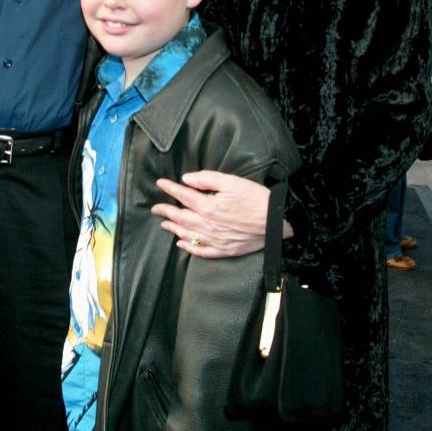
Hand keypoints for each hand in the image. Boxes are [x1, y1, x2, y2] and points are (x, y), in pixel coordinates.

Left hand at [152, 170, 291, 258]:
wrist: (277, 222)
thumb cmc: (256, 198)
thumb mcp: (232, 181)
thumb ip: (207, 179)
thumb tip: (186, 179)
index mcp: (209, 206)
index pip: (183, 196)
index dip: (170, 189)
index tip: (160, 183)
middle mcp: (208, 225)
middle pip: (181, 217)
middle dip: (166, 211)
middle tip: (155, 209)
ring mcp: (215, 240)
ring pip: (188, 235)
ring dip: (173, 229)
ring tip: (163, 224)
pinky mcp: (224, 250)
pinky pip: (201, 251)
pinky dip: (189, 248)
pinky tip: (181, 244)